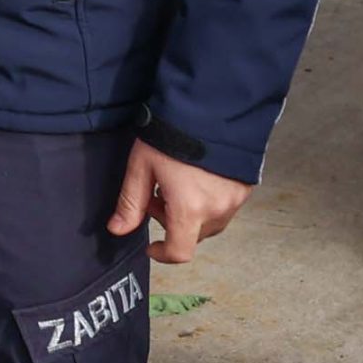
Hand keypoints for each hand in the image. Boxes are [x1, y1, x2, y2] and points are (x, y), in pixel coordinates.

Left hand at [107, 139, 251, 264]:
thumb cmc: (172, 134)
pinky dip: (207, 204)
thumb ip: (130, 202)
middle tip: (156, 197)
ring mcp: (235, 200)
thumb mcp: (142, 166)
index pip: (180, 251)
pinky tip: (194, 181)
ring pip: (210, 224)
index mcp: (190, 209)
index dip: (163, 254)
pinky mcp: (245, 189)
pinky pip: (224, 209)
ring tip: (175, 185)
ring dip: (191, 215)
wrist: (211, 108)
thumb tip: (117, 229)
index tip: (151, 246)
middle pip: (193, 236)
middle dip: (171, 224)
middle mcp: (217, 210)